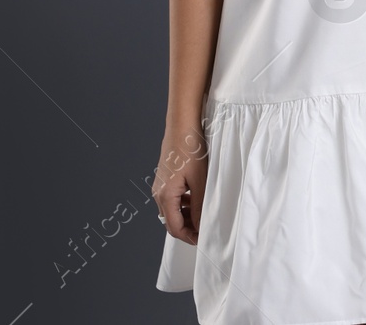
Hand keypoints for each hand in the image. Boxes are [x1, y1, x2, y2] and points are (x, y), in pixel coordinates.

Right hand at [153, 122, 209, 244]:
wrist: (182, 126)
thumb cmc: (191, 150)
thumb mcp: (200, 181)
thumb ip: (200, 206)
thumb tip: (202, 226)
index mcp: (165, 196)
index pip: (174, 228)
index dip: (190, 237)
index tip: (204, 240)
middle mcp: (158, 193)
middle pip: (172, 221)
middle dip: (189, 228)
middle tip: (207, 229)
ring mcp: (160, 186)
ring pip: (172, 210)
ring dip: (187, 216)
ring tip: (205, 214)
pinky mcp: (165, 179)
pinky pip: (173, 199)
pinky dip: (184, 204)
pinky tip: (198, 199)